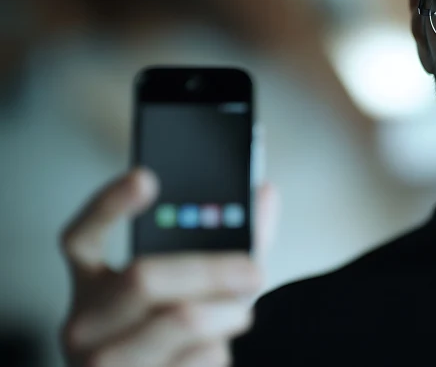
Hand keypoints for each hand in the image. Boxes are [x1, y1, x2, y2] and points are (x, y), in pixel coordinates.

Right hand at [59, 169, 277, 366]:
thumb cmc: (177, 340)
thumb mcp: (193, 289)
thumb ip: (230, 242)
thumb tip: (264, 194)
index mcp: (90, 286)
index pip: (81, 237)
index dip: (108, 205)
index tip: (146, 177)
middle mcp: (83, 323)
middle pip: (144, 277)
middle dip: (211, 269)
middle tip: (255, 270)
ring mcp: (100, 364)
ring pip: (181, 319)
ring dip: (228, 314)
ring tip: (241, 314)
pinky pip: (199, 359)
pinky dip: (221, 352)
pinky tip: (216, 353)